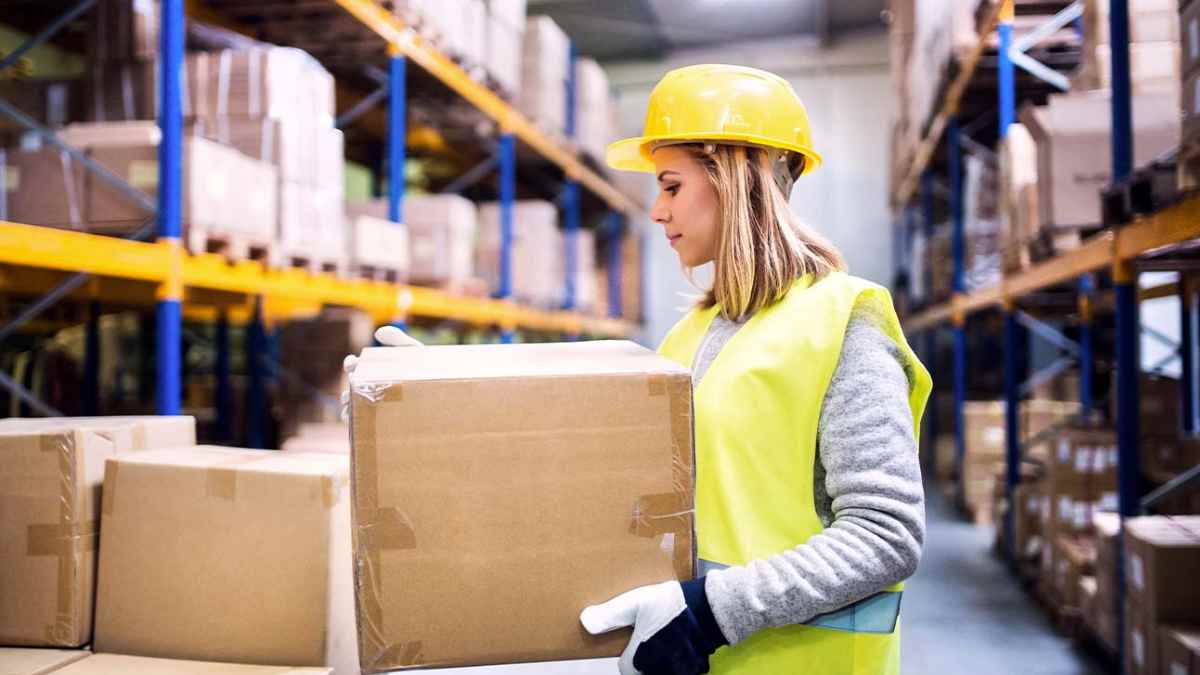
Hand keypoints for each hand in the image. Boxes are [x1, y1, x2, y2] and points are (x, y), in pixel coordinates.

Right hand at [340, 326, 422, 420]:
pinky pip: (363, 423)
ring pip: (354, 406)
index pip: (355, 365)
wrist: (445, 391)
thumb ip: (398, 340)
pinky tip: (354, 421)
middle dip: (346, 390)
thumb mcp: (414, 352)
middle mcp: (371, 387)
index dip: (350, 364)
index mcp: (374, 369)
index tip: (352, 365)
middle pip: (351, 388)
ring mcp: (375, 403)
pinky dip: (354, 421)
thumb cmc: (427, 369)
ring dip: (348, 408)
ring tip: (350, 409)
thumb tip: (378, 333)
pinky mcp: (381, 419)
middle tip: (348, 393)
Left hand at [580, 578, 726, 674]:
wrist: (710, 608)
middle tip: (650, 635)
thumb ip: (610, 615)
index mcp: (639, 658)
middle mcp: (658, 669)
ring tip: (666, 636)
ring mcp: (678, 670)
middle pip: (644, 670)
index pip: (626, 668)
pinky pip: (682, 667)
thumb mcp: (635, 603)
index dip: (627, 654)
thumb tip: (585, 622)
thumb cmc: (671, 605)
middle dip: (645, 657)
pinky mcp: (695, 667)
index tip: (631, 640)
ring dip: (662, 658)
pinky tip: (682, 641)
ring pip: (663, 668)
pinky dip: (680, 658)